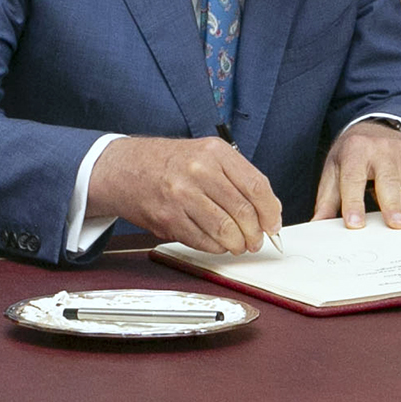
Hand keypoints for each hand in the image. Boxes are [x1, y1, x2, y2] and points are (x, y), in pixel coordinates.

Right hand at [87, 134, 284, 253]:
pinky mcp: (168, 218)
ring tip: (238, 245)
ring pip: (225, 230)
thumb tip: (268, 212)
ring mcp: (181, 195)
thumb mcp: (207, 156)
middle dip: (255, 233)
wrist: (127, 168)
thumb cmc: (172, 164)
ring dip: (237, 244)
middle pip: (243, 211)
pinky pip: (203, 241)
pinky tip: (217, 244)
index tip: (273, 225)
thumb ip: (238, 179)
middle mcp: (199, 171)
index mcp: (215, 153)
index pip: (256, 186)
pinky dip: (216, 248)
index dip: (270, 211)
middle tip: (256, 240)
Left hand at [313, 120, 400, 229]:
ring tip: (382, 193)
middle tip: (395, 225)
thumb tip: (318, 224)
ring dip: (394, 205)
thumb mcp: (334, 170)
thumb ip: (327, 200)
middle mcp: (383, 147)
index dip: (353, 203)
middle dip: (391, 206)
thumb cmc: (353, 154)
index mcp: (356, 148)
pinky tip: (398, 187)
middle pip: (389, 182)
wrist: (377, 128)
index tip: (355, 223)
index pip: (353, 179)